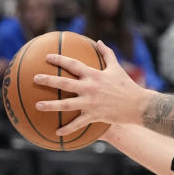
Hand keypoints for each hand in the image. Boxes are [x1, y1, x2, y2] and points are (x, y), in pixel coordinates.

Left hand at [33, 41, 150, 133]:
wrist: (138, 105)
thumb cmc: (127, 85)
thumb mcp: (117, 67)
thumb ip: (107, 54)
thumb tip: (98, 41)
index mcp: (94, 75)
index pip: (73, 65)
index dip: (59, 60)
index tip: (47, 57)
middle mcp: (90, 88)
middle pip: (64, 83)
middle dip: (48, 80)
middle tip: (35, 78)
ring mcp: (90, 103)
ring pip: (66, 104)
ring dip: (50, 105)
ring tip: (37, 105)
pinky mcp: (94, 116)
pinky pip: (78, 123)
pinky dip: (68, 128)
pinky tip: (56, 132)